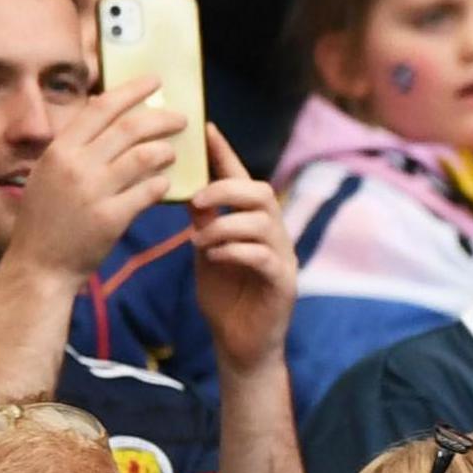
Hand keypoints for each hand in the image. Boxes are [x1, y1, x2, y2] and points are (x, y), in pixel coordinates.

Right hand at [10, 80, 182, 279]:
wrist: (39, 264)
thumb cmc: (47, 218)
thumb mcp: (49, 174)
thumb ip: (75, 148)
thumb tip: (104, 113)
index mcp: (59, 150)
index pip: (100, 108)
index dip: (130, 91)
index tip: (154, 81)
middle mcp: (74, 165)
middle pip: (128, 128)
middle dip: (161, 118)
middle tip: (181, 117)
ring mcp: (93, 191)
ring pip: (143, 157)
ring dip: (165, 151)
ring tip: (173, 152)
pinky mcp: (111, 217)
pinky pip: (148, 192)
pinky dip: (161, 184)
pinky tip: (165, 183)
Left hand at [186, 127, 294, 368]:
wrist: (240, 344)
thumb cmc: (225, 298)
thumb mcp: (207, 253)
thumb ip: (204, 225)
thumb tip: (190, 194)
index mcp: (252, 224)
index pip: (242, 179)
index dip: (225, 154)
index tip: (205, 128)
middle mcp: (273, 236)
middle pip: (261, 193)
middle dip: (226, 189)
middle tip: (197, 201)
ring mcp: (282, 258)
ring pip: (262, 221)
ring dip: (225, 225)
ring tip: (199, 240)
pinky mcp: (283, 283)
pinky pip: (262, 255)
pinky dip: (233, 251)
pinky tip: (214, 258)